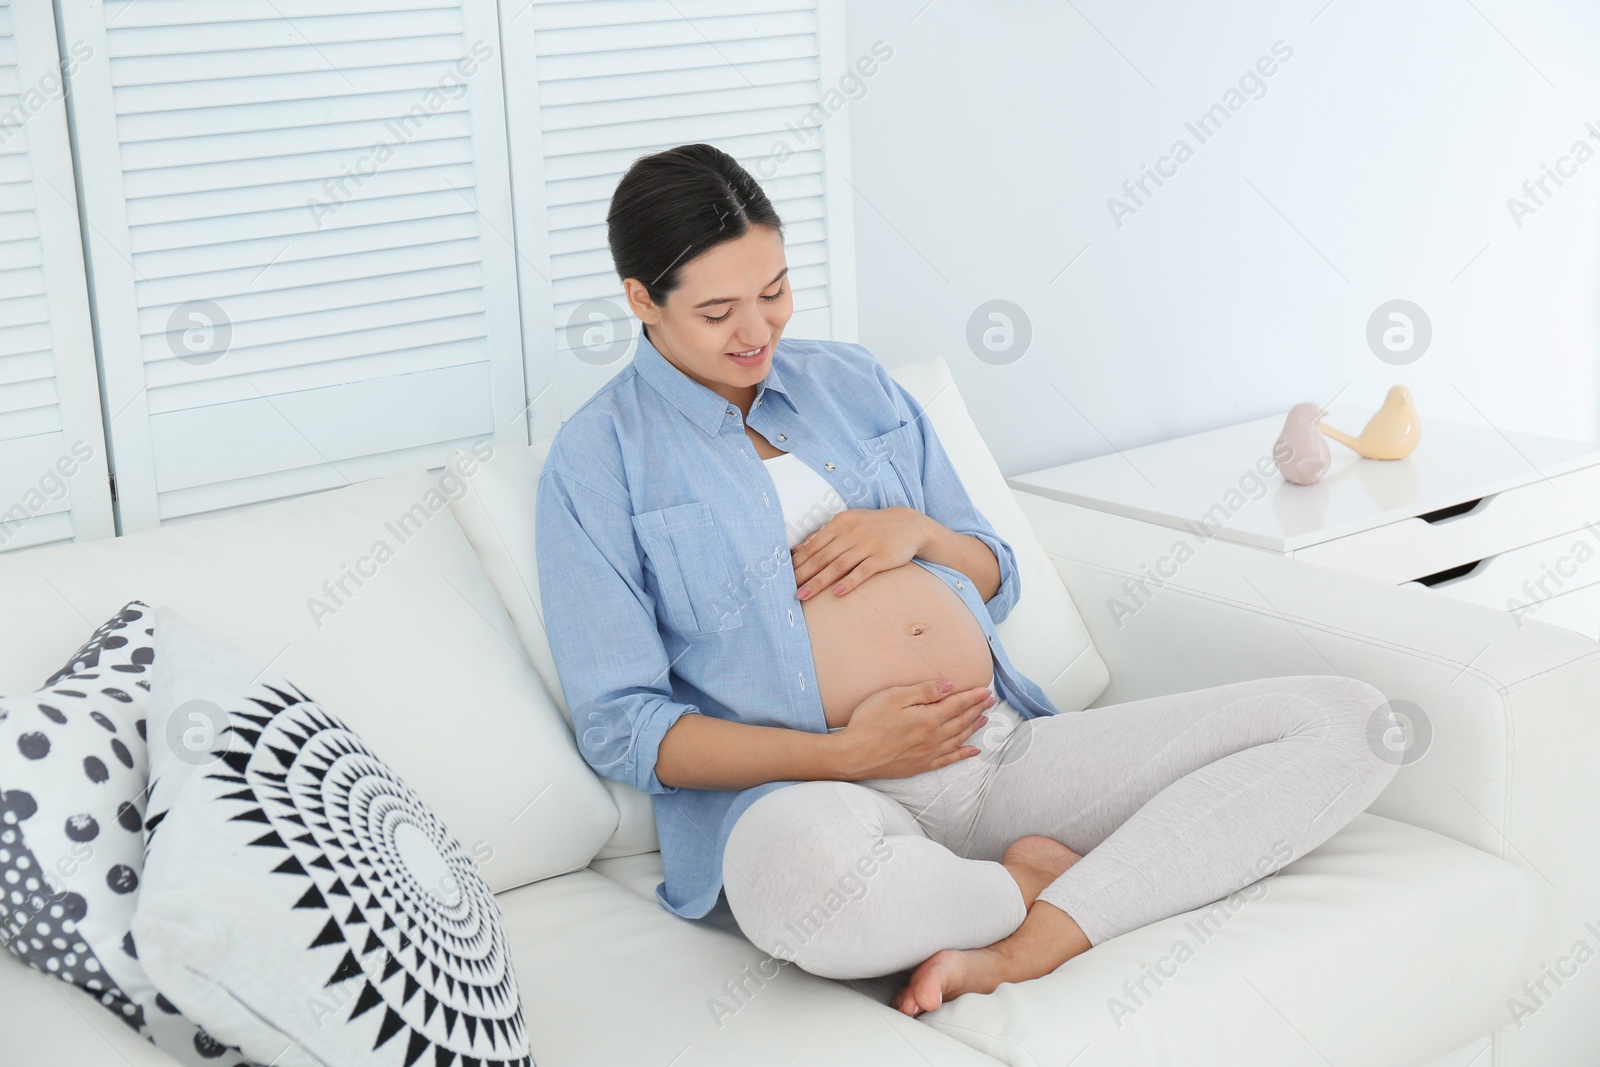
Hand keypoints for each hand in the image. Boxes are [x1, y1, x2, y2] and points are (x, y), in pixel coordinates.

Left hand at [792, 506, 930, 599]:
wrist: (909, 524)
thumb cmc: (872, 526)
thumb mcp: (848, 523)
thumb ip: (823, 535)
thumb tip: (797, 549)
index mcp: (840, 523)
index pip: (814, 545)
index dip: (799, 562)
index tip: (785, 576)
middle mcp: (852, 532)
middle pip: (822, 557)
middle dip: (803, 574)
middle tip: (789, 590)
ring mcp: (868, 545)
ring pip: (838, 566)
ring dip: (819, 582)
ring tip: (804, 595)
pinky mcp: (882, 557)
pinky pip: (862, 571)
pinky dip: (849, 582)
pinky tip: (837, 593)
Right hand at [828, 679, 996, 780]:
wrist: (854, 754)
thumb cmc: (869, 722)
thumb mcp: (894, 696)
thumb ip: (924, 691)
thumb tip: (949, 686)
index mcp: (928, 718)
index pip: (957, 704)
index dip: (973, 697)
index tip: (985, 690)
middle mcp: (933, 738)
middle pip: (961, 721)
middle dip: (977, 709)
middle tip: (990, 701)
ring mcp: (928, 754)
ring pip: (959, 739)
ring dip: (973, 728)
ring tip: (984, 719)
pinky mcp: (920, 765)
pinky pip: (949, 760)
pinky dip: (963, 754)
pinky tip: (972, 751)